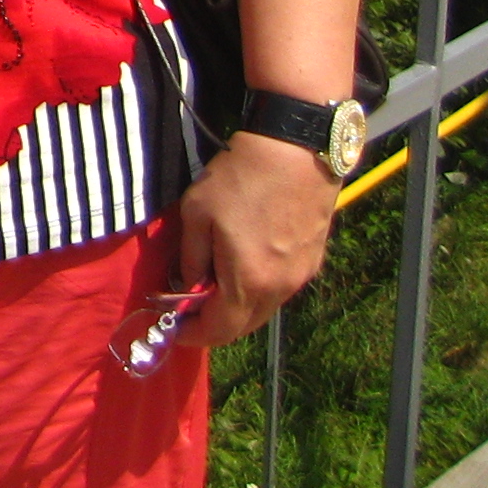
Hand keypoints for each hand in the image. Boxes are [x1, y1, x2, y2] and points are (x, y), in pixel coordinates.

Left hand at [178, 131, 339, 344]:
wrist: (295, 152)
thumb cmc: (239, 179)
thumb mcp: (196, 214)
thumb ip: (190, 259)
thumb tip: (187, 286)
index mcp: (248, 282)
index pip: (220, 331)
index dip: (193, 335)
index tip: (173, 328)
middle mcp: (280, 289)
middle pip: (244, 326)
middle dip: (214, 324)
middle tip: (188, 308)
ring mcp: (300, 277)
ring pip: (264, 310)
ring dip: (236, 307)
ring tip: (212, 285)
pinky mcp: (313, 262)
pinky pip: (279, 290)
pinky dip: (257, 290)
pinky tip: (241, 267)